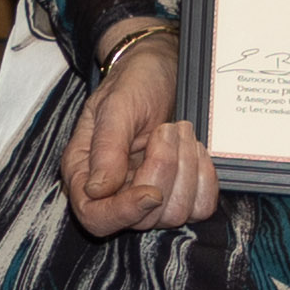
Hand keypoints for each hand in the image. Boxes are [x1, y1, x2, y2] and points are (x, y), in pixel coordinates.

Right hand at [60, 34, 215, 233]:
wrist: (161, 69)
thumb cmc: (133, 82)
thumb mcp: (116, 106)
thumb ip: (106, 148)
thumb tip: (97, 190)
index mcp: (84, 170)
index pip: (95, 216)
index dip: (125, 213)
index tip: (152, 192)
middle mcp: (114, 190)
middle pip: (141, 220)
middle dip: (164, 174)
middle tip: (168, 130)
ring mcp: (147, 194)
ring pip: (174, 216)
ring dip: (186, 171)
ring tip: (180, 133)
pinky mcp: (179, 191)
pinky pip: (199, 208)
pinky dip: (205, 180)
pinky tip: (196, 151)